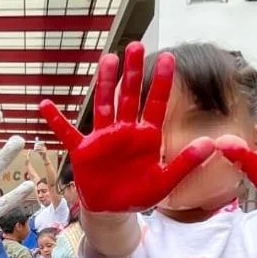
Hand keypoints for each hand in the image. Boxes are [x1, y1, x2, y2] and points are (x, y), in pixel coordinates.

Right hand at [39, 43, 214, 212]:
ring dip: (105, 83)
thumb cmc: (138, 195)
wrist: (113, 211)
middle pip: (129, 96)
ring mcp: (102, 138)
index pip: (155, 103)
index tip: (167, 57)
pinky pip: (67, 133)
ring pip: (104, 105)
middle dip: (132, 72)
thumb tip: (210, 144)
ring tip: (107, 59)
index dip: (161, 81)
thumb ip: (186, 163)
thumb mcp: (165, 181)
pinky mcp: (83, 151)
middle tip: (134, 46)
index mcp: (146, 136)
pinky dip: (56, 121)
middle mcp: (124, 131)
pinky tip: (45, 105)